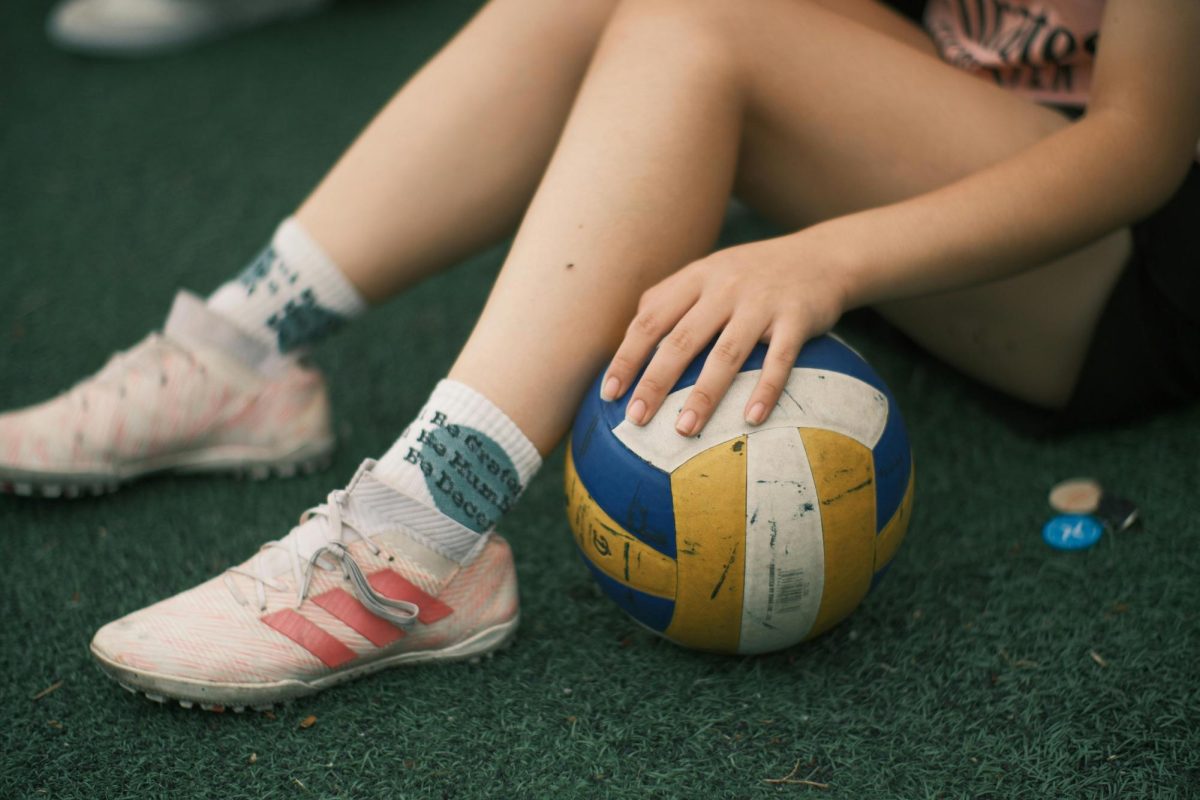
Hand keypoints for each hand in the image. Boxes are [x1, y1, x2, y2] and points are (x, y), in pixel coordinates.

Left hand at [601, 233, 848, 435]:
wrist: (823, 256)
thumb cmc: (754, 275)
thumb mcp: (709, 273)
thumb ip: (671, 299)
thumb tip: (629, 340)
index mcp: (697, 278)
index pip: (651, 319)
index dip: (627, 357)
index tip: (609, 393)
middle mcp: (725, 287)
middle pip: (681, 339)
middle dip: (655, 381)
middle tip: (636, 419)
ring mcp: (762, 302)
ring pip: (726, 353)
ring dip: (703, 394)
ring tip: (684, 429)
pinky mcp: (798, 317)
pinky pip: (779, 359)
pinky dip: (766, 389)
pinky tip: (752, 419)